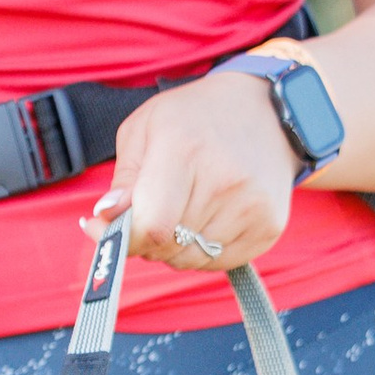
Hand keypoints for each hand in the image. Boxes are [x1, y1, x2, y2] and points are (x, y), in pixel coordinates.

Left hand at [92, 72, 301, 277]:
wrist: (268, 112)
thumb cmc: (196, 118)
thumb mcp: (145, 129)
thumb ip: (122, 179)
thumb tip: (104, 219)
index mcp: (184, 149)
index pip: (151, 226)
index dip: (124, 238)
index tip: (109, 229)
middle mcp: (224, 180)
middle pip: (168, 247)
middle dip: (146, 239)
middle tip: (151, 212)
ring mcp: (252, 206)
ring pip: (191, 259)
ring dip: (174, 247)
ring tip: (182, 210)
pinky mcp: (269, 226)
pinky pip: (218, 263)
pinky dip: (202, 251)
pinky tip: (206, 219)